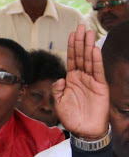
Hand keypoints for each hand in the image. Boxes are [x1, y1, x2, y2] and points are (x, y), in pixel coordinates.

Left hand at [52, 24, 108, 139]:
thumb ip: (57, 90)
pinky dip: (95, 60)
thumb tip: (60, 79)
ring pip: (89, 60)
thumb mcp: (59, 103)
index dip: (72, 46)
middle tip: (81, 26)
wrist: (84, 130)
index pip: (71, 59)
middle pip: (81, 55)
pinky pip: (97, 71)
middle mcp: (81, 77)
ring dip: (88, 46)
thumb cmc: (72, 117)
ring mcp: (91, 81)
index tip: (72, 33)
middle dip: (80, 41)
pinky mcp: (100, 86)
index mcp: (71, 79)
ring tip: (88, 32)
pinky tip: (94, 49)